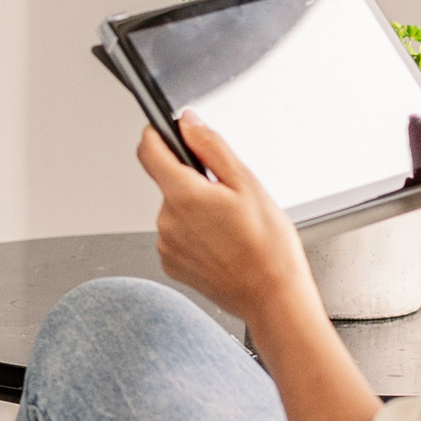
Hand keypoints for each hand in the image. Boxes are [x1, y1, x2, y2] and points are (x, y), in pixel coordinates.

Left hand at [139, 114, 320, 335]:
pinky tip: (222, 244)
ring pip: (176, 211)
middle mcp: (167, 220)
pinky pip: (178, 236)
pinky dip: (196, 235)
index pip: (148, 151)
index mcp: (183, 195)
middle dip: (194, 181)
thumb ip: (211, 147)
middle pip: (168, 182)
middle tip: (229, 198)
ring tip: (230, 227)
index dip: (158, 135)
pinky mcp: (172, 265)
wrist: (272, 297)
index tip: (171, 133)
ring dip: (197, 210)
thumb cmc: (267, 246)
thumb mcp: (247, 183)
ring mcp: (167, 245)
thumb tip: (188, 123)